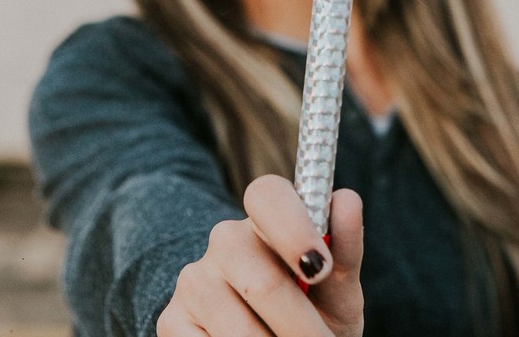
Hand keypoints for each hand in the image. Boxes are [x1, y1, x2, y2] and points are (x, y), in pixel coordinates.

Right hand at [156, 175, 363, 336]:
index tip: (320, 271)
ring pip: (239, 331)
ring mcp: (193, 280)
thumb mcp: (337, 285)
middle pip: (263, 283)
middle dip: (301, 328)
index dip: (294, 230)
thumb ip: (344, 248)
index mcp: (266, 217)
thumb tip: (347, 200)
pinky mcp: (171, 321)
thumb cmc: (315, 308)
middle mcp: (225, 240)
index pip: (268, 195)